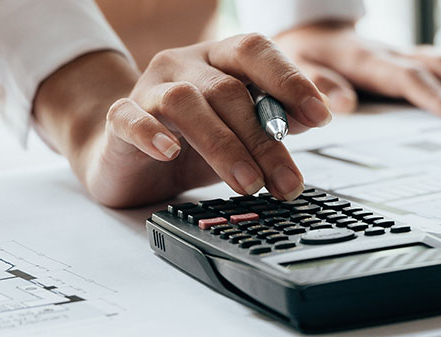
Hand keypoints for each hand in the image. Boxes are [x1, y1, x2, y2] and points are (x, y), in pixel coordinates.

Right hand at [95, 33, 331, 202]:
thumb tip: (319, 115)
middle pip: (228, 89)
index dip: (290, 79)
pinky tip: (170, 152)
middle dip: (263, 139)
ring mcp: (149, 88)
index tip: (321, 115)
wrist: (127, 160)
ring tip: (247, 182)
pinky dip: (151, 133)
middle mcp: (184, 65)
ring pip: (185, 101)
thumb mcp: (242, 133)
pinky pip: (130, 117)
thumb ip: (277, 120)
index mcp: (219, 59)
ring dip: (222, 144)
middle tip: (287, 181)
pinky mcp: (119, 119)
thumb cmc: (191, 143)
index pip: (256, 51)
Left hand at [272, 21, 440, 117]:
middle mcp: (399, 54)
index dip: (436, 96)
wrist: (313, 32)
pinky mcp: (423, 57)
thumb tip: (340, 104)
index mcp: (370, 62)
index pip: (409, 78)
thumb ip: (318, 85)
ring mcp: (415, 54)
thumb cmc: (306, 56)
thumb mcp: (298, 69)